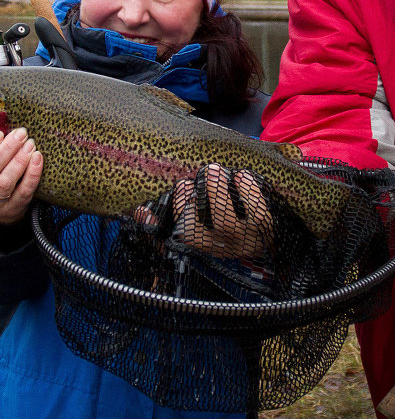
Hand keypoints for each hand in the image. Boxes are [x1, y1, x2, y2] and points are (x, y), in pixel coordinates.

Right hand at [136, 164, 272, 260]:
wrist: (280, 235)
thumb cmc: (235, 218)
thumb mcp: (208, 220)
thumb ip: (176, 213)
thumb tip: (139, 211)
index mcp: (202, 244)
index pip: (172, 236)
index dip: (155, 225)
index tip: (148, 204)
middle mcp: (219, 248)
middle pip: (195, 232)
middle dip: (187, 201)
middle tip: (188, 178)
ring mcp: (243, 242)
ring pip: (225, 223)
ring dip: (216, 193)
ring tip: (213, 170)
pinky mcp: (266, 232)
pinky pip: (256, 214)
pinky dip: (248, 192)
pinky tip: (242, 175)